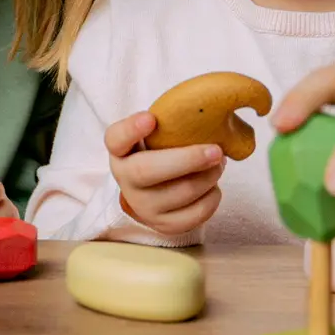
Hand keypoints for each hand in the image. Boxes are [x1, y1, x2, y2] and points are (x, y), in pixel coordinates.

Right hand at [105, 112, 224, 236]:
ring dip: (208, 177)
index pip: (116, 139)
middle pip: (147, 171)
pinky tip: (213, 185)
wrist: (155, 192)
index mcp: (121, 151)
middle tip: (216, 150)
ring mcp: (143, 206)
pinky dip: (212, 197)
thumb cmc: (160, 154)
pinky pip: (195, 214)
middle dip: (187, 160)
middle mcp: (125, 180)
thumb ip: (170, 122)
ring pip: (181, 193)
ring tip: (218, 163)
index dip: (131, 129)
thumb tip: (212, 109)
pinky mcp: (164, 225)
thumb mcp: (156, 135)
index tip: (150, 119)